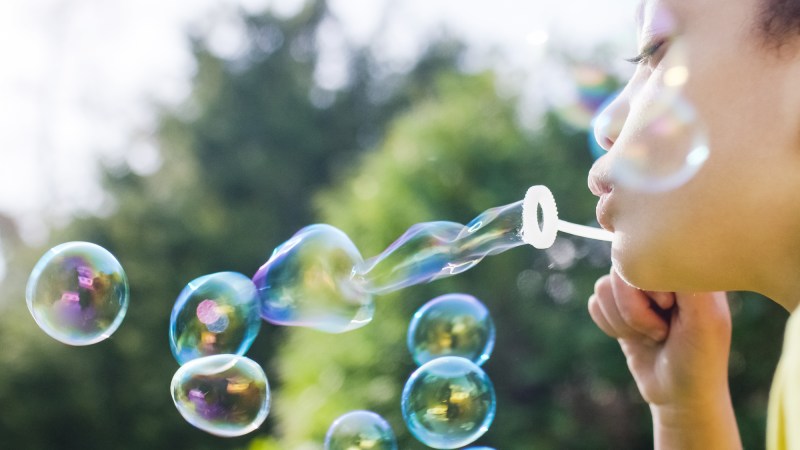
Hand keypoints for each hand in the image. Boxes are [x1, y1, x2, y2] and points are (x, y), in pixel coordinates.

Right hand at [588, 268, 731, 408]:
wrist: (678, 394)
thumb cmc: (699, 358)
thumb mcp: (704, 318)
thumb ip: (685, 280)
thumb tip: (658, 250)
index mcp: (685, 268)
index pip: (646, 254)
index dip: (649, 286)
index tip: (669, 308)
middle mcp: (659, 273)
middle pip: (619, 271)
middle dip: (634, 311)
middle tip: (661, 331)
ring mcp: (637, 290)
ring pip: (603, 287)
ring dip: (623, 322)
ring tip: (651, 337)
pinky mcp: (618, 306)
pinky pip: (594, 302)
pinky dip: (610, 326)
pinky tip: (634, 339)